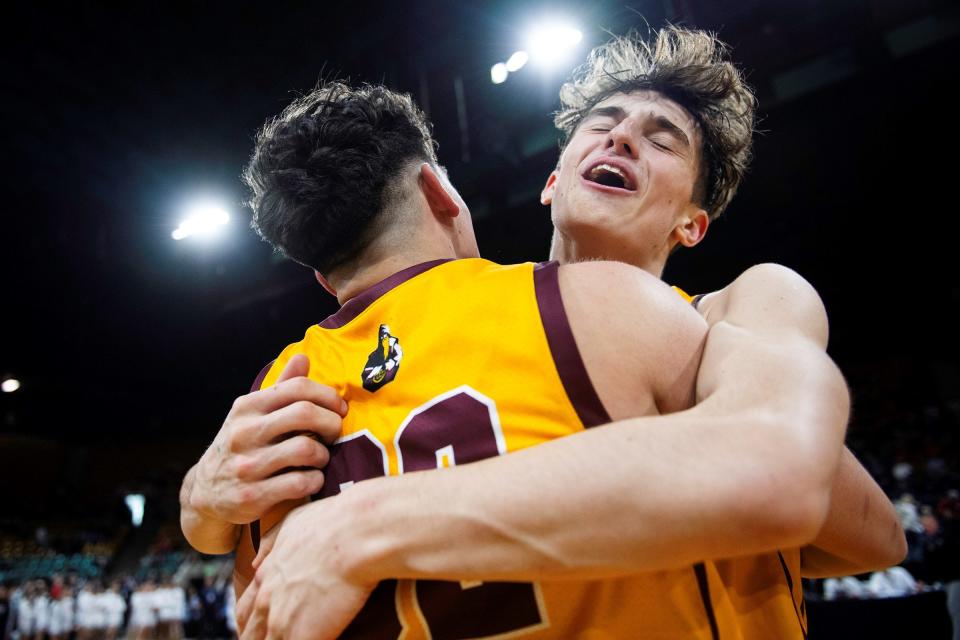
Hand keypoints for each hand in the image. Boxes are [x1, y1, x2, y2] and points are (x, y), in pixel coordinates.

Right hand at [188, 354, 346, 525]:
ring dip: (323, 455)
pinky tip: (312, 479)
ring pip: (306, 449)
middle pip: (305, 413)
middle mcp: (244, 432)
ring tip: (320, 458)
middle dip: (332, 423)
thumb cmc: (242, 445)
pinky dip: (315, 481)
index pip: (298, 387)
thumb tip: (302, 357)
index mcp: (247, 407)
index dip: (328, 396)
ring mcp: (247, 465)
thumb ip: (281, 388)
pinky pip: (300, 483)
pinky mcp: (252, 496)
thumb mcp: (253, 414)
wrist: (206, 492)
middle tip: (334, 433)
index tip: (339, 409)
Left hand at [236, 499, 375, 639]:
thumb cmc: (333, 523)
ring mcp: (281, 620)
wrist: (355, 534)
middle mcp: (268, 599)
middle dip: (258, 638)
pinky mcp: (301, 636)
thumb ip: (271, 542)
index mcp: (267, 575)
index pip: (247, 609)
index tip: (259, 627)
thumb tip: (257, 560)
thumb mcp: (293, 522)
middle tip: (271, 639)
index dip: (251, 621)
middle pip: (251, 633)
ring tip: (293, 638)